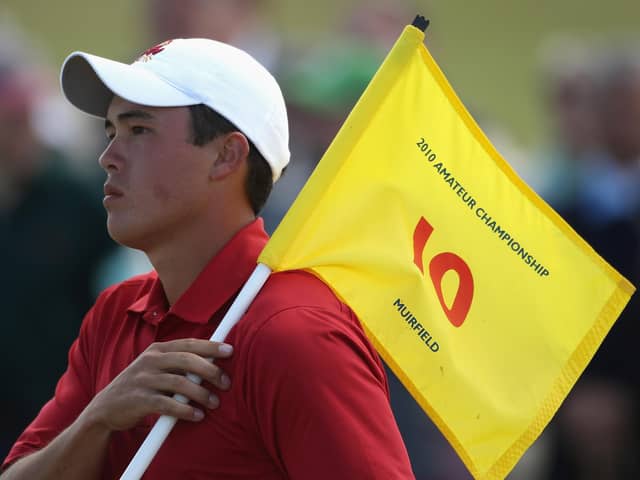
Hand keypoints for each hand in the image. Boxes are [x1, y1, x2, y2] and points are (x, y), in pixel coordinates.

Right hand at [85, 339, 232, 431]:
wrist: (106, 408)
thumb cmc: (141, 386)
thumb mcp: (156, 367)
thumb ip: (179, 364)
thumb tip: (213, 363)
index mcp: (158, 350)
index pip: (189, 343)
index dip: (211, 346)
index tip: (230, 351)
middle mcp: (151, 361)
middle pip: (187, 360)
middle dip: (210, 371)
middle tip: (226, 383)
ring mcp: (144, 380)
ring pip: (180, 383)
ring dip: (201, 394)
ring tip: (214, 403)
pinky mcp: (139, 400)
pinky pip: (168, 404)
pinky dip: (185, 410)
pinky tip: (197, 415)